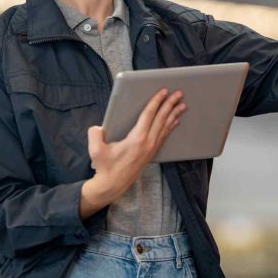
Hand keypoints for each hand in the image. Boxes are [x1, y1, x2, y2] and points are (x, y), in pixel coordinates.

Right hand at [79, 88, 186, 217]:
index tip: (163, 91)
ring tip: (182, 105)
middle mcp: (148, 142)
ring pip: (165, 127)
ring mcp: (151, 148)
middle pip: (161, 119)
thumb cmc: (105, 167)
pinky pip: (164, 135)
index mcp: (137, 139)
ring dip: (174, 114)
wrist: (113, 185)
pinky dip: (170, 126)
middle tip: (178, 94)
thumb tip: (98, 127)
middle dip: (170, 104)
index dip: (156, 101)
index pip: (149, 115)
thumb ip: (95, 134)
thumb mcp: (96, 149)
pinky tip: (175, 121)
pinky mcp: (151, 153)